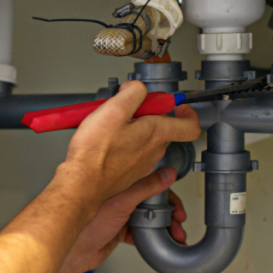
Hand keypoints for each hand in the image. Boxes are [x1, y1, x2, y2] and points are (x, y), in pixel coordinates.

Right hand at [63, 81, 200, 208]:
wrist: (82, 183)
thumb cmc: (95, 152)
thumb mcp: (114, 109)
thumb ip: (132, 93)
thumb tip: (137, 88)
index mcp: (156, 133)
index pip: (190, 126)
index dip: (188, 113)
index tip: (178, 107)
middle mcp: (154, 151)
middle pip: (162, 128)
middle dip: (148, 115)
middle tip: (126, 109)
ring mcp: (141, 164)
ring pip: (146, 140)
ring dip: (133, 129)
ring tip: (110, 125)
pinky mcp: (128, 172)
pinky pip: (132, 152)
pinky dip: (123, 143)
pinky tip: (104, 141)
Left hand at [64, 166, 185, 272]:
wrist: (75, 253)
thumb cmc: (86, 225)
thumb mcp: (121, 203)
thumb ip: (145, 188)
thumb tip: (166, 174)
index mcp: (117, 186)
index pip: (147, 182)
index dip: (165, 191)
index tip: (177, 201)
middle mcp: (118, 198)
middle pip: (151, 201)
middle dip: (169, 212)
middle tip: (180, 220)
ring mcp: (119, 215)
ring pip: (148, 217)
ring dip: (164, 226)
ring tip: (177, 235)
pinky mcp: (118, 230)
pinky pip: (141, 231)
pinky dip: (153, 236)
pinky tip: (162, 240)